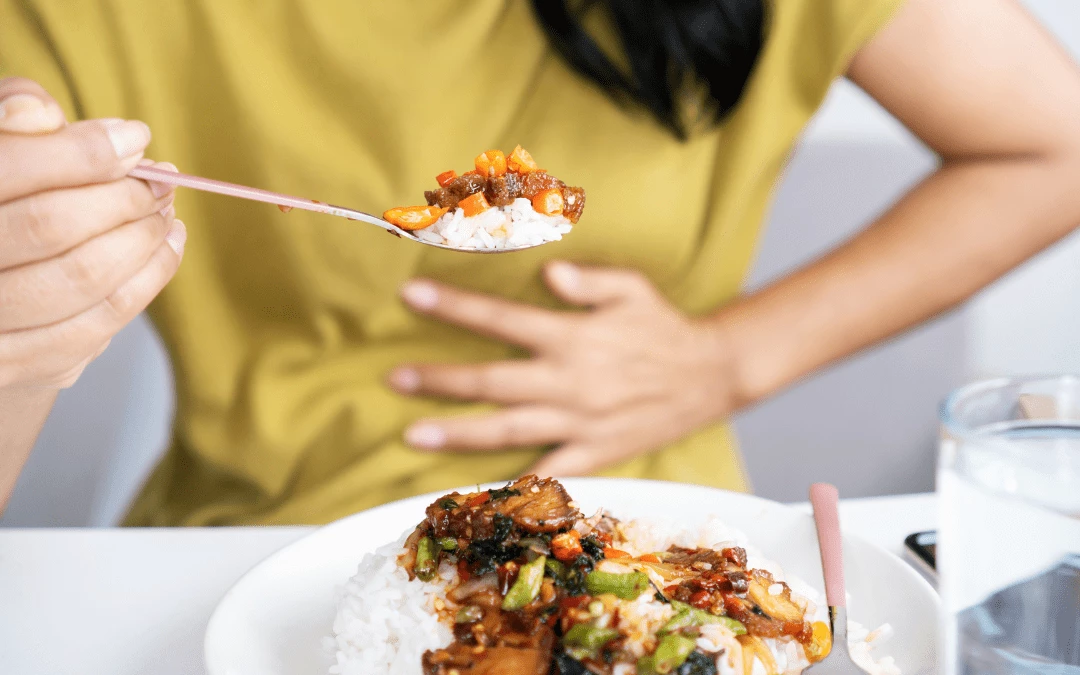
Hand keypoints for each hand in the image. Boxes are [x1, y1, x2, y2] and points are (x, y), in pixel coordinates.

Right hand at [0, 77, 185, 389]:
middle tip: (159, 181)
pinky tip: (165, 250)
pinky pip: (93, 329)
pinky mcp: (9, 367)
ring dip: (143, 240)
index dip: (82, 151)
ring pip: (82, 278)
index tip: (136, 138)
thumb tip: (47, 113)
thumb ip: (6, 124)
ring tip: (165, 213)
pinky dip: (144, 283)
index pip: (9, 168)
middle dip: (122, 197)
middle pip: (51, 225)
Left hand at [388, 261, 738, 476]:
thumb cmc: (663, 326)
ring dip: (457, 433)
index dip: (455, 306)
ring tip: (412, 434)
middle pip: (492, 382)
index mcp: (573, 337)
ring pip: (508, 431)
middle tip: (393, 379)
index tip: (412, 295)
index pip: (502, 320)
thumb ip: (588, 280)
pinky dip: (512, 484)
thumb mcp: (632, 287)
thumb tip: (546, 272)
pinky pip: (548, 472)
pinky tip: (476, 488)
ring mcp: (579, 423)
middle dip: (439, 380)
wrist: (711, 376)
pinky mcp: (594, 453)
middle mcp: (569, 382)